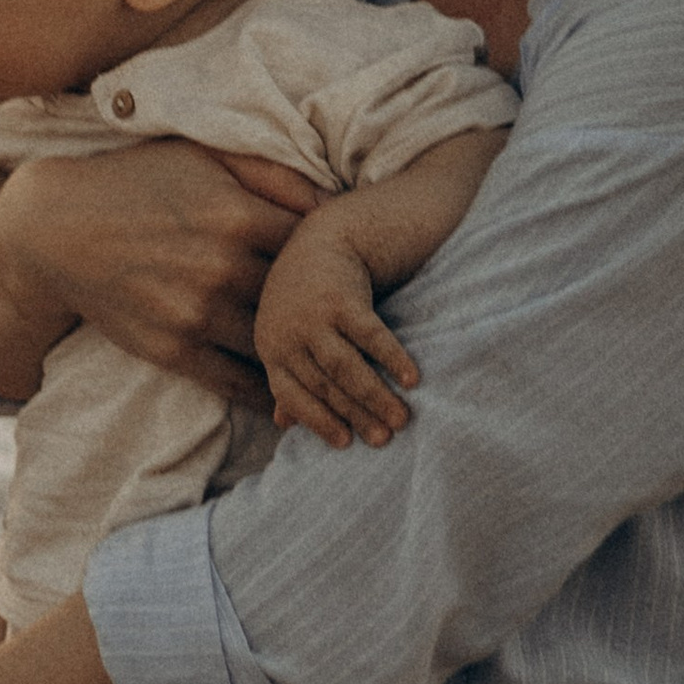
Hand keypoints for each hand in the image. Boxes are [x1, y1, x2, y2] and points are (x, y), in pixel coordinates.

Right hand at [0, 142, 314, 406]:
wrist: (56, 228)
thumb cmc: (136, 182)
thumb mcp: (203, 156)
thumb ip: (270, 172)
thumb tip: (329, 200)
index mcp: (239, 215)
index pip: (315, 248)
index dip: (333, 259)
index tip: (345, 270)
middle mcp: (223, 268)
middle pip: (300, 302)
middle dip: (326, 315)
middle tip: (350, 327)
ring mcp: (196, 314)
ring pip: (273, 346)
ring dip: (300, 356)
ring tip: (329, 366)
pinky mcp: (171, 349)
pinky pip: (235, 382)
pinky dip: (264, 392)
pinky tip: (284, 394)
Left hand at [254, 222, 418, 451]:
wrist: (320, 239)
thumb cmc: (304, 296)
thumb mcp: (285, 334)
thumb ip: (287, 375)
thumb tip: (282, 424)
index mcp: (271, 348)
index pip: (293, 395)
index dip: (319, 421)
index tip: (346, 444)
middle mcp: (288, 335)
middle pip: (325, 386)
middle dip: (356, 415)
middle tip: (385, 439)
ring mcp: (314, 317)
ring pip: (347, 368)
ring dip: (376, 397)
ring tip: (403, 419)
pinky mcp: (343, 299)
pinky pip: (371, 337)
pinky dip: (392, 359)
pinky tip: (412, 379)